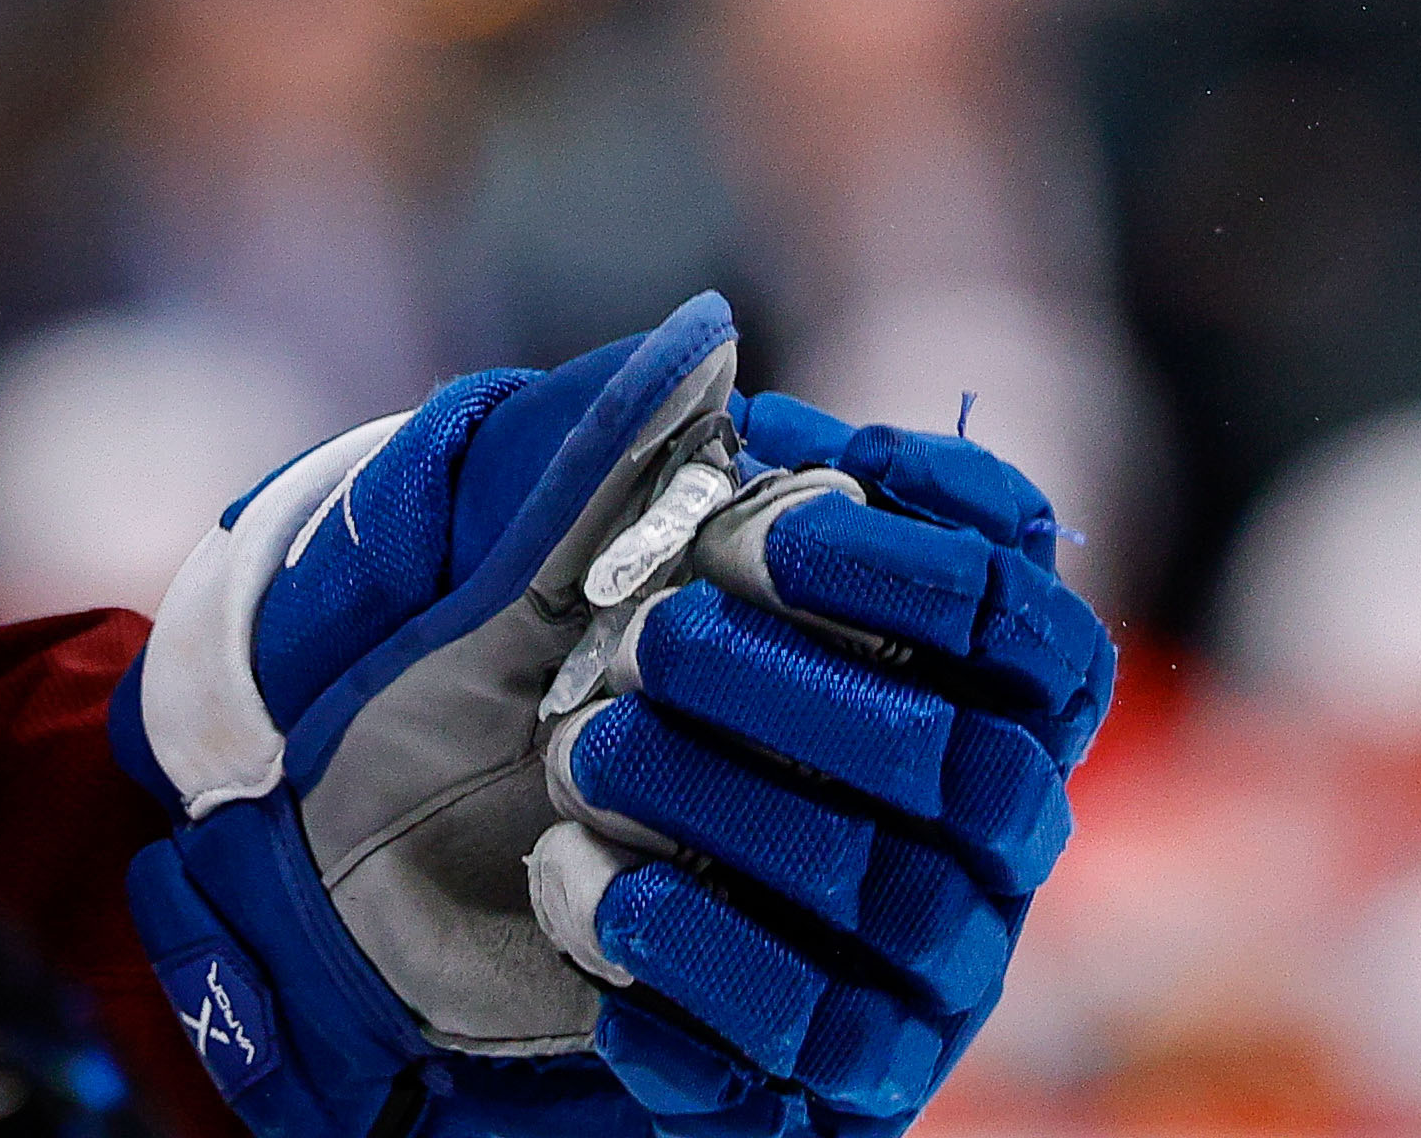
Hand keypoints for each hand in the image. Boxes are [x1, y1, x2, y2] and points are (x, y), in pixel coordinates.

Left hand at [111, 297, 1111, 1137]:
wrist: (390, 828)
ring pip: (893, 907)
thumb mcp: (539, 523)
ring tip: (586, 752)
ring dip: (732, 816)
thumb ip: (626, 435)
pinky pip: (813, 1048)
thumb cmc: (516, 648)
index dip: (911, 576)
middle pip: (979, 773)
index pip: (1030, 627)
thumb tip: (701, 354)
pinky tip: (587, 889)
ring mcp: (911, 959)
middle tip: (653, 643)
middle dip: (808, 698)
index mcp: (952, 673)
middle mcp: (972, 825)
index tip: (754, 530)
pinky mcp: (826, 1073)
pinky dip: (696, 964)